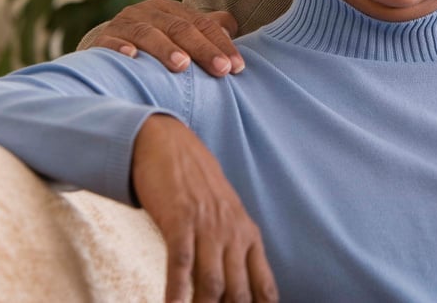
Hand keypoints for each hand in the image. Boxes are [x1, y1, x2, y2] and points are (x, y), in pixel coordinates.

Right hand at [90, 0, 243, 75]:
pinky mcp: (102, 40)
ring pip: (147, 33)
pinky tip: (131, 56)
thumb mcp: (181, 32)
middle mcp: (147, 11)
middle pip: (179, 28)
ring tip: (182, 65)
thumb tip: (233, 27)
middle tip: (221, 69)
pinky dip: (120, 48)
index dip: (221, 43)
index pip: (202, 23)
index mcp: (170, 9)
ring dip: (165, 49)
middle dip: (202, 49)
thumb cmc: (155, 43)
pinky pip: (110, 43)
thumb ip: (207, 29)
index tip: (237, 67)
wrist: (107, 45)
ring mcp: (123, 24)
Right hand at [133, 115, 277, 302]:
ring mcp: (207, 227)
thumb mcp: (227, 216)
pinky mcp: (180, 221)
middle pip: (239, 291)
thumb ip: (235, 249)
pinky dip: (177, 292)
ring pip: (212, 283)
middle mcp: (232, 233)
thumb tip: (237, 289)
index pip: (264, 285)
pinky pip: (181, 264)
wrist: (171, 147)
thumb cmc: (198, 186)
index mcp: (248, 235)